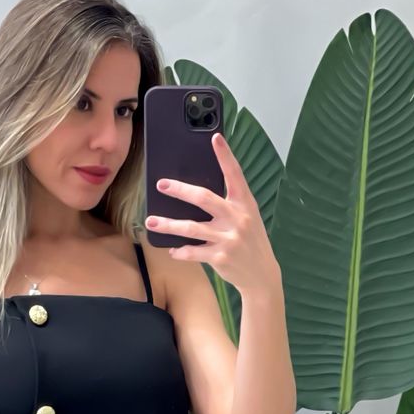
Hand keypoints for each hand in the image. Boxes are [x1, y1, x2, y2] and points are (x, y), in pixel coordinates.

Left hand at [146, 131, 280, 297]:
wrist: (261, 275)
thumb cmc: (250, 241)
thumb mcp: (247, 217)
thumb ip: (229, 204)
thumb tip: (198, 193)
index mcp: (245, 203)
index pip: (235, 174)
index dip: (225, 156)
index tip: (215, 138)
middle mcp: (237, 218)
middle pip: (204, 198)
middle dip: (180, 190)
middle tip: (162, 185)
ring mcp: (228, 238)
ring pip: (191, 228)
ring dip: (168, 224)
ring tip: (151, 222)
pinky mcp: (220, 257)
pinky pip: (193, 251)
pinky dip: (180, 251)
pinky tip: (172, 250)